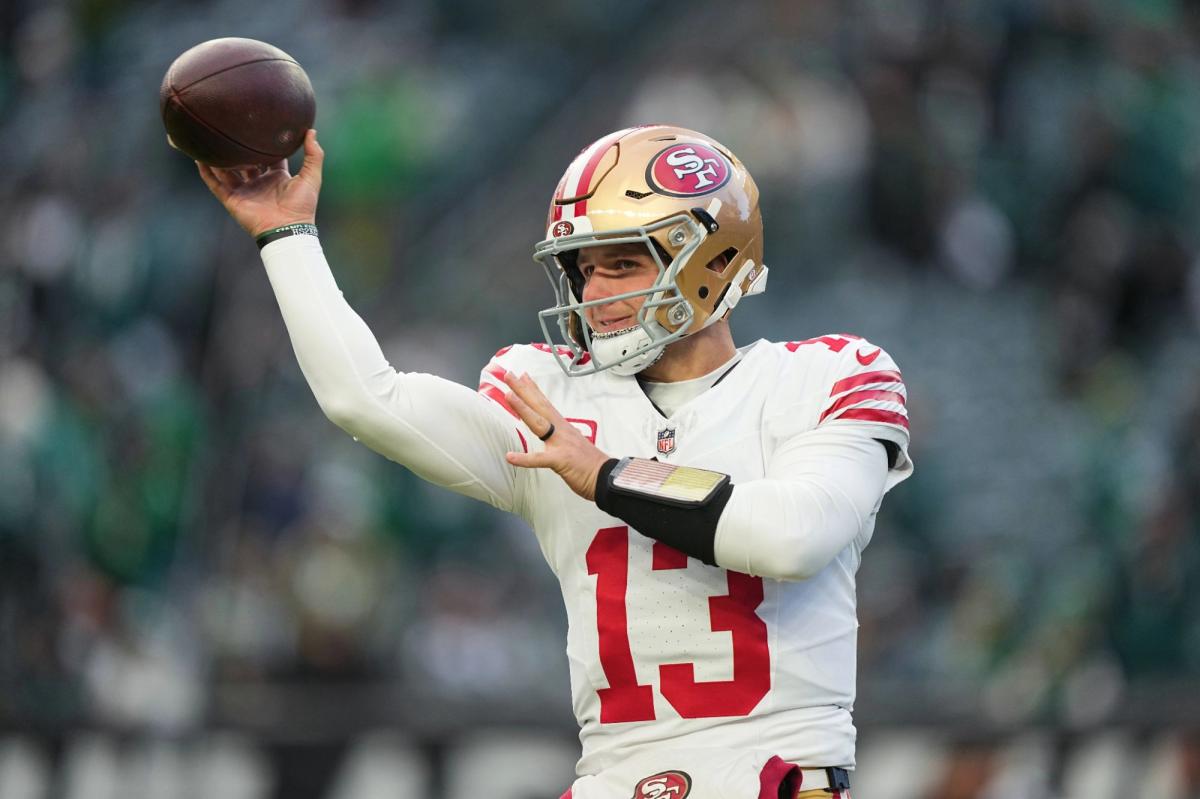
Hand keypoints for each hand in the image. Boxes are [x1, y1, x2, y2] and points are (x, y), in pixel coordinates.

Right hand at [196, 128, 323, 237]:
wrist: (288, 229)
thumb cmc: (302, 206)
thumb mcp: (311, 177)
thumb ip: (314, 155)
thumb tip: (311, 131)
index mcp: (277, 178)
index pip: (268, 157)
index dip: (264, 143)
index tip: (257, 126)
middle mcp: (259, 183)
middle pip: (245, 162)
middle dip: (238, 149)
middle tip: (231, 129)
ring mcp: (245, 191)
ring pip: (227, 170)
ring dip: (219, 157)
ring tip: (209, 139)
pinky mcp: (232, 199)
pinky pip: (215, 184)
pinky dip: (207, 172)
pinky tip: (199, 158)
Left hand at [502, 371, 611, 501]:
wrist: (607, 477)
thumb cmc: (590, 464)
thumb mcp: (573, 442)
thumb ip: (561, 435)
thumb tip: (554, 431)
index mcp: (562, 427)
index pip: (545, 404)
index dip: (533, 389)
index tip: (522, 376)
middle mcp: (561, 430)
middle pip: (539, 406)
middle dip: (523, 389)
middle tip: (508, 375)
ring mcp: (561, 444)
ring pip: (539, 423)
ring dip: (523, 408)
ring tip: (509, 395)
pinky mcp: (561, 461)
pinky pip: (540, 460)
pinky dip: (524, 459)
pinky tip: (511, 456)